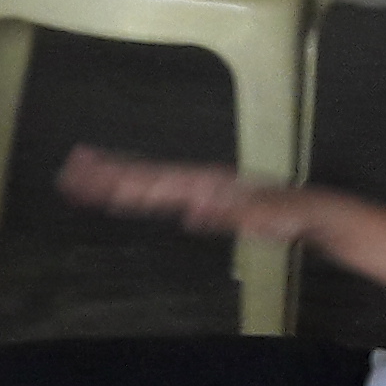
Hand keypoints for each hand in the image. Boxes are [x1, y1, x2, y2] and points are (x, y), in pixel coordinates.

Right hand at [61, 146, 319, 239]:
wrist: (315, 212)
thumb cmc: (300, 214)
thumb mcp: (282, 215)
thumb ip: (251, 211)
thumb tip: (195, 210)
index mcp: (213, 185)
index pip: (159, 182)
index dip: (125, 181)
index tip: (93, 176)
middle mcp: (202, 183)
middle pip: (147, 177)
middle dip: (108, 175)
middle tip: (70, 170)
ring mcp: (202, 191)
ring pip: (151, 183)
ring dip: (116, 179)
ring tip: (81, 174)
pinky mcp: (205, 202)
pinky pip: (165, 194)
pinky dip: (139, 191)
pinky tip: (121, 195)